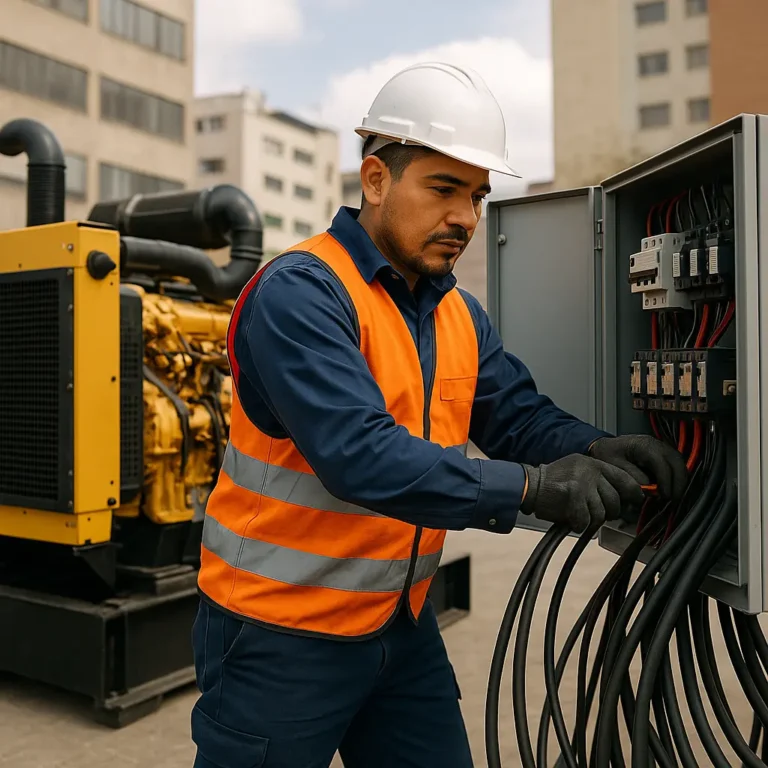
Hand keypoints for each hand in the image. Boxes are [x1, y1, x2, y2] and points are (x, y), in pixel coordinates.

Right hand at [520, 454, 644, 532]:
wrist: (530, 485)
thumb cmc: (554, 481)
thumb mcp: (578, 469)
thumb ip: (600, 479)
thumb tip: (624, 497)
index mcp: (594, 464)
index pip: (625, 479)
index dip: (634, 493)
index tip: (635, 501)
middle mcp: (590, 471)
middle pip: (615, 501)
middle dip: (608, 513)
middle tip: (595, 513)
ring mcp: (582, 484)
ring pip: (601, 514)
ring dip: (590, 520)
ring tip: (579, 515)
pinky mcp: (573, 497)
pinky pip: (585, 521)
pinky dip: (578, 525)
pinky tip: (570, 519)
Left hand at [588, 435, 687, 501]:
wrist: (605, 447)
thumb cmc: (608, 455)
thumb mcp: (615, 466)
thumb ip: (632, 477)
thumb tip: (648, 488)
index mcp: (644, 445)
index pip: (661, 463)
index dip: (666, 481)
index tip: (665, 496)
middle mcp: (656, 444)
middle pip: (676, 462)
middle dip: (678, 483)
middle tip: (673, 499)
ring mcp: (662, 447)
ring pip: (679, 464)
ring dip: (679, 481)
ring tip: (673, 496)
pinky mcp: (663, 454)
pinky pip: (676, 465)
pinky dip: (676, 477)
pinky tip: (671, 489)